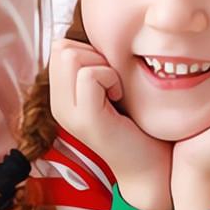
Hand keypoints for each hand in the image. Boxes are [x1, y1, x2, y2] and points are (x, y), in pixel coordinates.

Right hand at [49, 38, 172, 209]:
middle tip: (113, 82)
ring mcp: (67, 113)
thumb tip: (96, 39)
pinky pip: (89, 75)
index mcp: (61, 96)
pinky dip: (110, 78)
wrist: (152, 171)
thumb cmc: (139, 126)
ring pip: (72, 56)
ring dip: (103, 66)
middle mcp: (57, 104)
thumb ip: (96, 66)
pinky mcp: (85, 119)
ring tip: (115, 90)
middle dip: (94, 55)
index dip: (88, 51)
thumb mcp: (110, 90)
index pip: (59, 47)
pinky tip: (119, 97)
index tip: (108, 76)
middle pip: (62, 47)